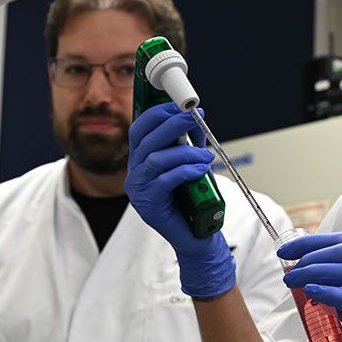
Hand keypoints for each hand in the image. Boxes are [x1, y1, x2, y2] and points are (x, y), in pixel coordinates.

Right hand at [125, 102, 235, 297]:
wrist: (195, 235)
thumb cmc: (192, 199)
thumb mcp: (190, 164)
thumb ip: (188, 143)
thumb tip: (196, 118)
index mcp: (141, 160)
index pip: (139, 129)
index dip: (158, 113)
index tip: (180, 106)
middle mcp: (134, 173)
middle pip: (146, 140)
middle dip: (173, 124)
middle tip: (194, 118)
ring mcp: (138, 190)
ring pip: (157, 159)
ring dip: (185, 152)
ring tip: (206, 156)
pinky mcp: (149, 205)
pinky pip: (165, 180)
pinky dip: (185, 171)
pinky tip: (200, 170)